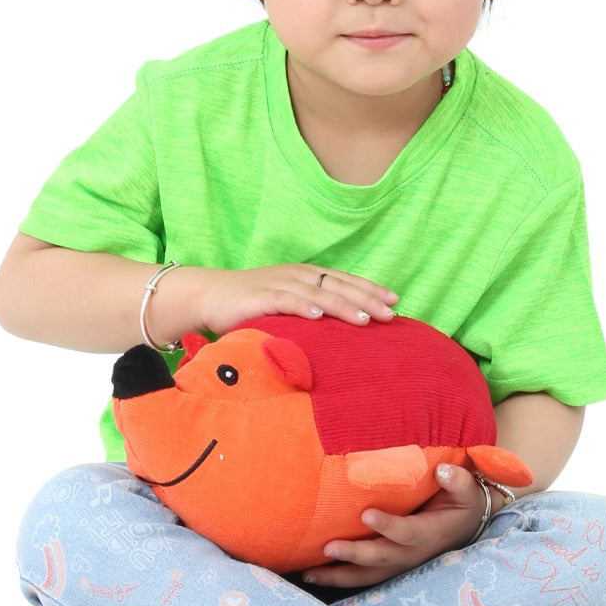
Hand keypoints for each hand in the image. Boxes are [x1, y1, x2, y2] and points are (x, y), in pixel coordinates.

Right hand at [194, 264, 398, 335]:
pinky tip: (317, 315)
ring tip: (364, 319)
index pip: (346, 280)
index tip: (395, 301)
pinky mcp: (260, 296)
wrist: (210, 295)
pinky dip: (302, 306)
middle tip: (390, 314)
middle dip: (367, 300)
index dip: (370, 289)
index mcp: (307, 276)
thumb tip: (343, 330)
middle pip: (339, 286)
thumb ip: (311, 310)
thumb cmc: (253, 303)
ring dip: (342, 305)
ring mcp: (280, 284)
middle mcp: (298, 276)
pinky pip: (285, 301)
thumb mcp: (288, 303)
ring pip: (318, 294)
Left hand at [300, 464, 486, 589]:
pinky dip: (339, 578)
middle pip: (381, 558)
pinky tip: (313, 574)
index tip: (365, 513)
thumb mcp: (468, 491)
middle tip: (328, 546)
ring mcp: (400, 564)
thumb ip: (457, 481)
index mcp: (429, 534)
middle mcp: (413, 554)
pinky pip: (363, 576)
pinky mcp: (389, 566)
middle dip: (354, 554)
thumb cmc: (463, 502)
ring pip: (367, 575)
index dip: (388, 526)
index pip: (406, 532)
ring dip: (338, 575)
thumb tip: (443, 470)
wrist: (468, 525)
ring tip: (309, 572)